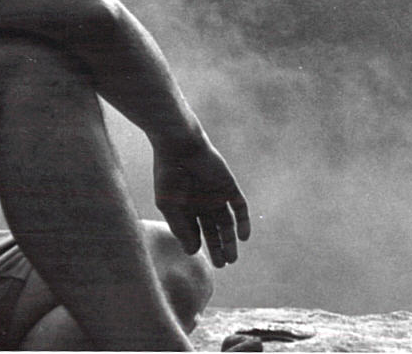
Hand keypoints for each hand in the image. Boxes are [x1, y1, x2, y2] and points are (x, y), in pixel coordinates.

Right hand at [153, 136, 250, 267]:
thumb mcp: (169, 206)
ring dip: (230, 241)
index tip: (197, 254)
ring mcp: (217, 195)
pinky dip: (243, 222)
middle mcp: (203, 203)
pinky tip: (243, 237)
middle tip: (223, 265)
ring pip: (227, 223)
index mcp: (186, 207)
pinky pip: (240, 206)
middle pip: (213, 231)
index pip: (195, 232)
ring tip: (232, 259)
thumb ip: (181, 229)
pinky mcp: (229, 186)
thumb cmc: (168, 175)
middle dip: (218, 249)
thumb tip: (193, 252)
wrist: (179, 146)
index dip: (197, 245)